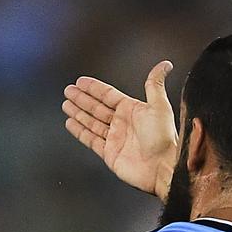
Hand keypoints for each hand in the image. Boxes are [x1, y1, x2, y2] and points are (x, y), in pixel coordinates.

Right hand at [62, 61, 178, 200]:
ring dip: (78, 113)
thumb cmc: (163, 138)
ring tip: (66, 105)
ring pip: (91, 122)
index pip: (108, 95)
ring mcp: (114, 138)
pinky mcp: (109, 153)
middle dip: (82, 99)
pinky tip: (70, 123)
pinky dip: (79, 131)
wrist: (162, 167)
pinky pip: (90, 139)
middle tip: (68, 91)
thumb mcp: (159, 106)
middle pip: (97, 107)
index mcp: (132, 110)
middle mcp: (122, 123)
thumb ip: (155, 84)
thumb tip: (165, 64)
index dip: (93, 88)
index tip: (80, 82)